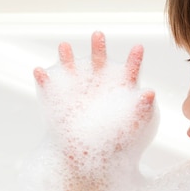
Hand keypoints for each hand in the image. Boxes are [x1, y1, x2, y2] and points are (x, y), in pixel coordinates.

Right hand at [33, 31, 156, 176]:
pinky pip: (48, 84)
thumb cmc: (119, 141)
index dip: (134, 58)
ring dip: (66, 55)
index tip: (139, 48)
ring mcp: (77, 86)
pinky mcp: (58, 97)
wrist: (89, 156)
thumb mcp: (134, 125)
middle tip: (98, 35)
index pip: (130, 68)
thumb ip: (143, 108)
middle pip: (99, 58)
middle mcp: (99, 80)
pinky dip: (43, 78)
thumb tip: (150, 93)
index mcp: (121, 85)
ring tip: (64, 46)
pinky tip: (39, 71)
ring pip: (70, 66)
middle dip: (98, 46)